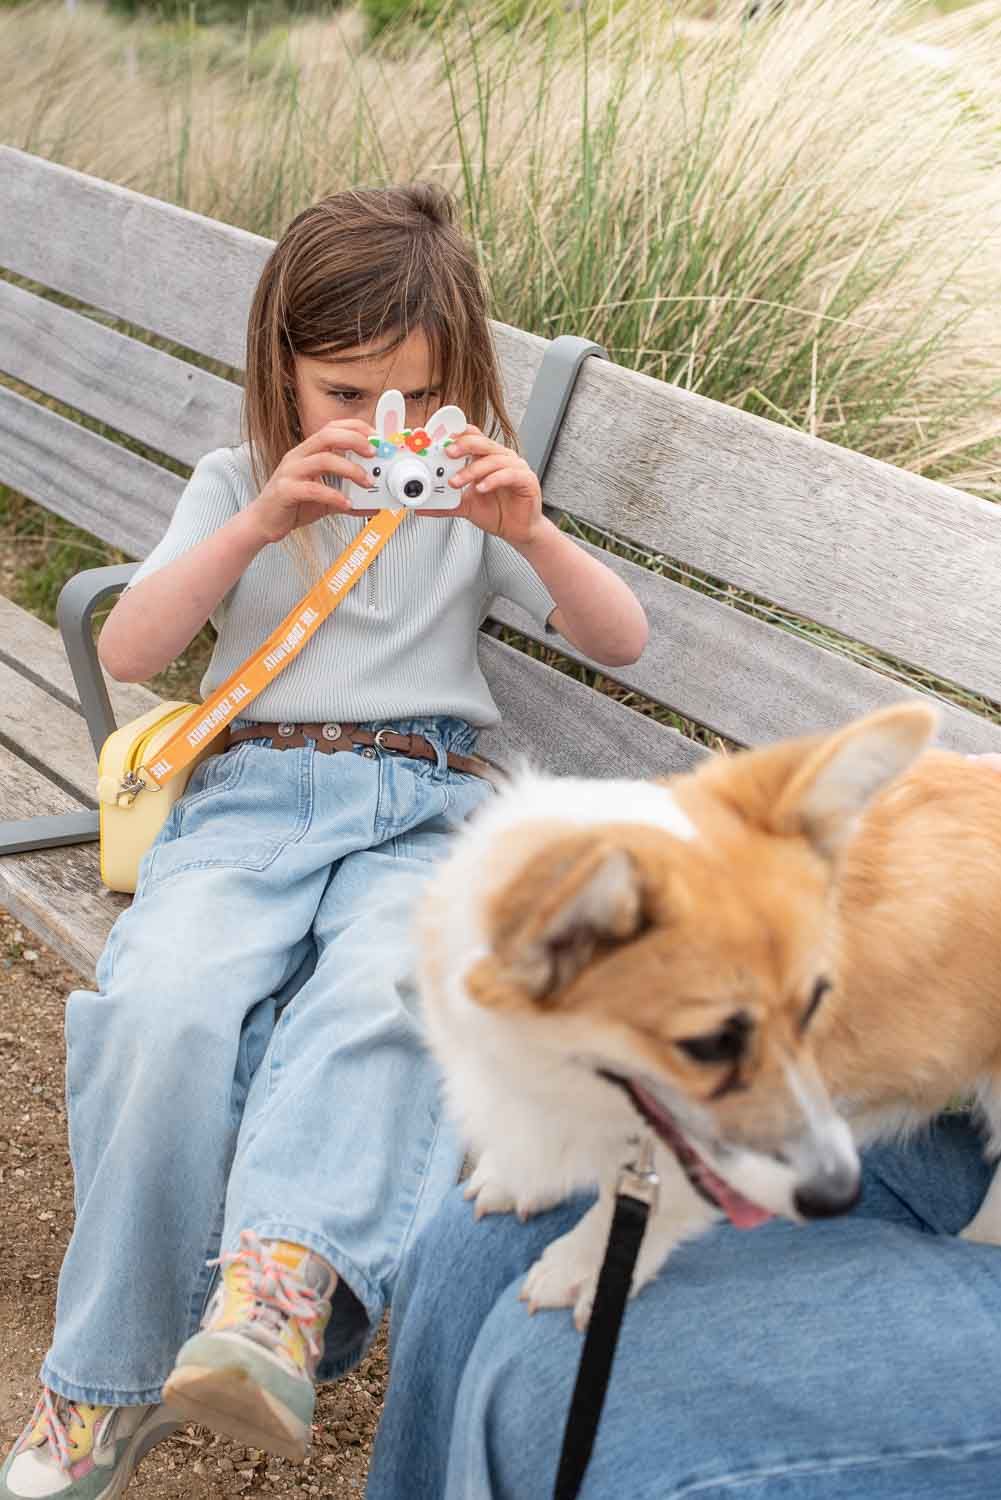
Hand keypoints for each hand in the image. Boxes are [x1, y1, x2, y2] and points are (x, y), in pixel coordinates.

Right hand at [244, 421, 373, 544]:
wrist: (264, 522)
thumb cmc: (292, 504)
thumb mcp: (325, 499)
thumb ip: (348, 497)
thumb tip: (373, 505)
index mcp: (308, 452)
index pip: (332, 428)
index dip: (356, 428)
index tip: (376, 436)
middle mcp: (298, 456)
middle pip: (328, 435)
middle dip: (355, 440)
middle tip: (374, 453)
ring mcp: (290, 472)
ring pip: (323, 460)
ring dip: (350, 470)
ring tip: (367, 483)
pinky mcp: (285, 491)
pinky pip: (313, 489)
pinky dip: (334, 496)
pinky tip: (348, 504)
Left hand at [424, 427, 544, 545]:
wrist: (517, 531)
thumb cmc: (496, 512)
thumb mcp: (465, 506)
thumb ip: (444, 504)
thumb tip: (422, 506)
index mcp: (486, 458)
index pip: (471, 437)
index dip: (456, 435)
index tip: (439, 439)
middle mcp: (501, 458)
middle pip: (481, 442)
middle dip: (462, 445)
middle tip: (447, 453)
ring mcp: (515, 467)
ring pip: (493, 459)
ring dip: (472, 470)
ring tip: (456, 482)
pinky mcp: (526, 480)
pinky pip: (509, 475)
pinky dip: (493, 480)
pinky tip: (481, 488)